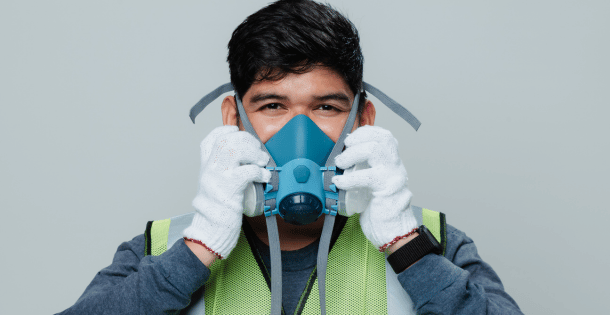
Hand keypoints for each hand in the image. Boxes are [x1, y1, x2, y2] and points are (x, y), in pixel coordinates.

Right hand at [183, 126, 270, 258]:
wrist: (210, 232)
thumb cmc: (218, 210)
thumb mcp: (217, 184)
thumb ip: (226, 170)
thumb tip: (246, 158)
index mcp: (206, 166)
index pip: (212, 138)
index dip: (227, 131)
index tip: (238, 133)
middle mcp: (209, 168)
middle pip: (226, 139)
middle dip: (247, 140)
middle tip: (257, 151)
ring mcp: (217, 178)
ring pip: (234, 149)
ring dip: (253, 152)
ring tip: (262, 161)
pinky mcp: (228, 189)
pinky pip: (248, 171)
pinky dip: (260, 172)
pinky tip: (264, 178)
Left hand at [332, 126, 416, 250]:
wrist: (393, 234)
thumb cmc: (379, 211)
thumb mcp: (371, 185)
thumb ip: (362, 172)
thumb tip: (339, 163)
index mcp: (392, 163)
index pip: (384, 135)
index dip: (365, 132)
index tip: (349, 139)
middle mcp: (396, 166)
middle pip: (382, 137)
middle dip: (359, 138)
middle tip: (344, 151)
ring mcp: (394, 177)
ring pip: (375, 150)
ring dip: (352, 154)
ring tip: (340, 164)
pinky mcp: (388, 190)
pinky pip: (367, 176)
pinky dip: (349, 177)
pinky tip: (339, 182)